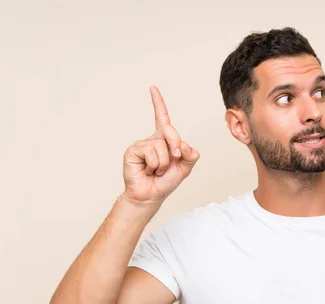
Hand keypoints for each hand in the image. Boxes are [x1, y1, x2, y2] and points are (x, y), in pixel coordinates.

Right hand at [122, 86, 199, 204]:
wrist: (151, 195)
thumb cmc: (166, 181)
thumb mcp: (185, 167)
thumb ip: (191, 155)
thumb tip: (183, 144)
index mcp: (165, 140)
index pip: (162, 117)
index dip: (158, 102)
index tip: (153, 88)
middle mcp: (153, 139)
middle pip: (170, 130)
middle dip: (175, 146)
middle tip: (173, 160)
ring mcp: (142, 144)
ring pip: (161, 146)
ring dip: (164, 163)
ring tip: (156, 170)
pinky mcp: (133, 151)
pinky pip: (150, 152)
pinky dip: (154, 165)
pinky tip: (148, 170)